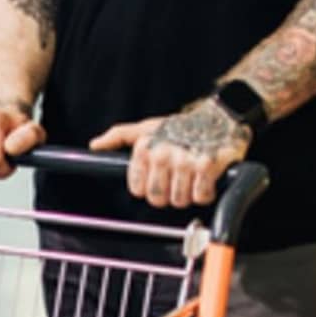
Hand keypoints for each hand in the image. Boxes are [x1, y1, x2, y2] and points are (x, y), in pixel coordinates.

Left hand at [90, 95, 252, 208]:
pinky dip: (206, 192)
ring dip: (188, 193)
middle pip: (158, 198)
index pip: (138, 189)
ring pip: (180, 200)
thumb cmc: (182, 125)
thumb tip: (95, 145)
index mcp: (145, 147)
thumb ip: (119, 136)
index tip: (160, 179)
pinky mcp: (207, 166)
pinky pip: (201, 196)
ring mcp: (185, 161)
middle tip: (178, 179)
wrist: (220, 116)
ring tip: (193, 176)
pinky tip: (207, 178)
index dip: (150, 188)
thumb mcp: (147, 127)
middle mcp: (162, 154)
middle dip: (169, 194)